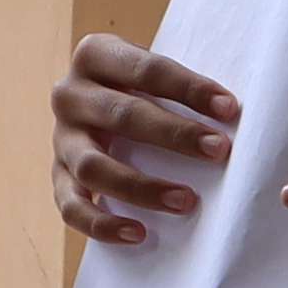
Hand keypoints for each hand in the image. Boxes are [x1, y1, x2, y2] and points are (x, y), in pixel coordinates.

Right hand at [53, 34, 237, 246]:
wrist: (94, 101)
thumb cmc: (139, 85)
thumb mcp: (149, 69)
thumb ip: (177, 85)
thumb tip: (230, 112)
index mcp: (95, 54)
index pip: (146, 69)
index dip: (189, 89)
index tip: (229, 108)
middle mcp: (70, 95)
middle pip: (122, 116)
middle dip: (174, 134)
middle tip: (218, 150)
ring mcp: (61, 138)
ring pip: (94, 167)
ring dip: (143, 187)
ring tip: (187, 201)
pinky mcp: (57, 175)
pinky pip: (72, 207)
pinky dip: (102, 225)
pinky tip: (138, 233)